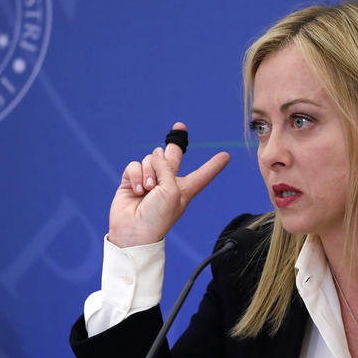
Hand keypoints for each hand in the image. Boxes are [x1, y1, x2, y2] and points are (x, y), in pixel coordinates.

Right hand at [108, 122, 230, 247]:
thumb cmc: (158, 217)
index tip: (226, 155)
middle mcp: (168, 183)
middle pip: (173, 157)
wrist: (134, 232)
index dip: (213, 165)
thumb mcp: (172, 191)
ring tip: (148, 190)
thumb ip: (166, 168)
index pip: (202, 174)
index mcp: (185, 189)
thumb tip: (156, 153)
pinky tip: (138, 189)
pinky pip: (135, 166)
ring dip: (149, 172)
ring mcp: (149, 181)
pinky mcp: (132, 181)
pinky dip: (136, 175)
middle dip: (176, 141)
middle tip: (180, 125)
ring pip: (150, 160)